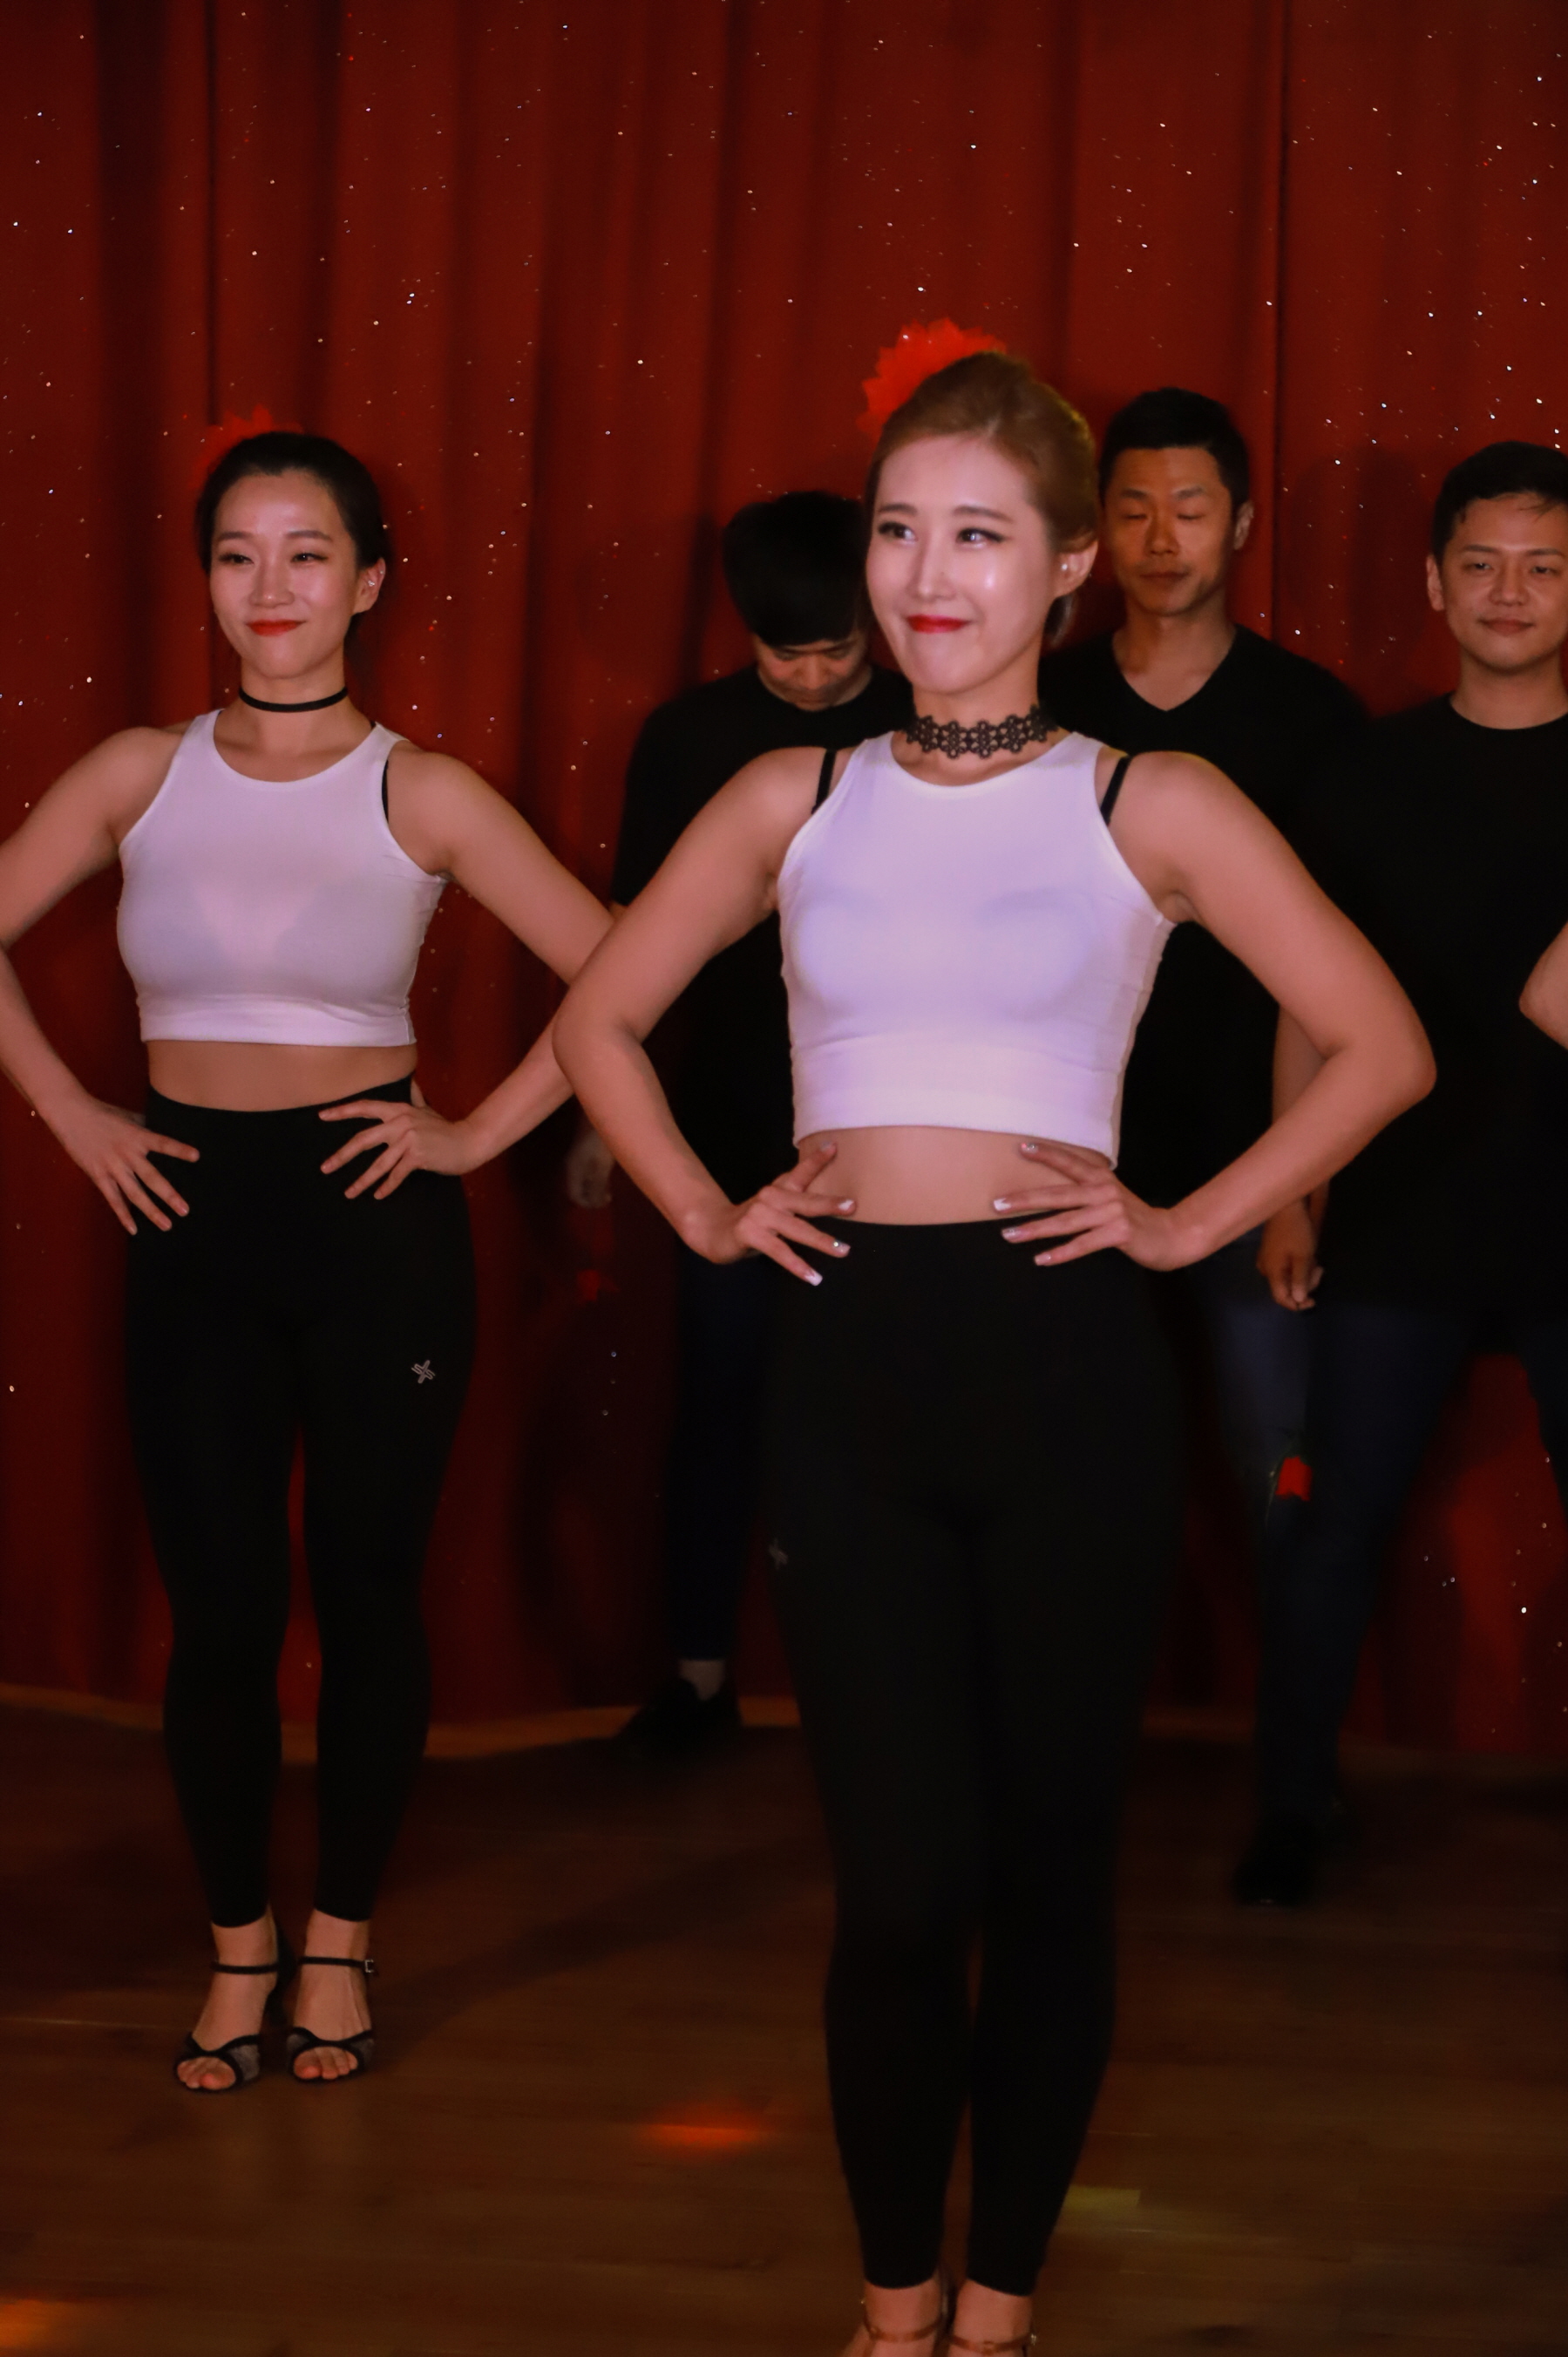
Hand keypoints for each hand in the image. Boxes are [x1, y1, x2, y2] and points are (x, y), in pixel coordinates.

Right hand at [47, 1093, 198, 1236]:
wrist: (71, 1113)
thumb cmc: (102, 1113)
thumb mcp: (128, 1117)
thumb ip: (145, 1129)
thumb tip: (162, 1137)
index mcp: (137, 1136)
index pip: (162, 1143)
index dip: (178, 1149)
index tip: (196, 1156)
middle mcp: (127, 1153)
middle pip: (151, 1177)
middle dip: (169, 1195)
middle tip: (185, 1210)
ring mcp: (112, 1166)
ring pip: (134, 1193)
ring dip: (151, 1210)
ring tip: (167, 1225)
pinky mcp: (98, 1175)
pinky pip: (113, 1199)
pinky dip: (123, 1215)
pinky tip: (133, 1229)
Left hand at [319, 1080, 480, 1199]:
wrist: (469, 1140)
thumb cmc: (446, 1128)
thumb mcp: (427, 1110)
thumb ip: (415, 1097)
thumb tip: (412, 1082)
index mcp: (398, 1110)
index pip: (365, 1107)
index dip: (342, 1111)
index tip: (322, 1116)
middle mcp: (400, 1122)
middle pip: (363, 1139)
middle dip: (342, 1156)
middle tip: (325, 1168)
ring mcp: (409, 1139)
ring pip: (379, 1163)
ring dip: (362, 1181)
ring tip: (349, 1193)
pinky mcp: (418, 1155)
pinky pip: (397, 1174)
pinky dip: (387, 1187)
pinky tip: (378, 1195)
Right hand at [564, 1123, 614, 1209]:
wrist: (603, 1108)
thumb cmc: (602, 1138)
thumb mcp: (601, 1165)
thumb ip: (597, 1185)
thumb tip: (595, 1203)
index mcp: (572, 1169)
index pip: (575, 1195)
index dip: (589, 1204)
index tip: (605, 1204)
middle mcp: (572, 1163)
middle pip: (578, 1187)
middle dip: (592, 1196)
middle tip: (609, 1198)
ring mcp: (578, 1154)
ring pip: (584, 1177)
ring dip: (596, 1185)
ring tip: (611, 1187)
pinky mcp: (586, 1145)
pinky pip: (589, 1167)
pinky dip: (598, 1174)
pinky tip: (610, 1171)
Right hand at [684, 1142, 855, 1284]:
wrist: (712, 1230)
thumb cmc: (752, 1220)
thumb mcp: (774, 1205)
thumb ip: (795, 1195)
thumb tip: (823, 1190)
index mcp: (778, 1191)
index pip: (800, 1173)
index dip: (816, 1160)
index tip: (834, 1147)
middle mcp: (770, 1199)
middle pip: (804, 1202)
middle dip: (829, 1204)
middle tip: (852, 1206)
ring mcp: (759, 1216)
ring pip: (796, 1229)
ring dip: (821, 1241)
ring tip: (843, 1250)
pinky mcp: (750, 1235)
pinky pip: (779, 1252)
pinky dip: (797, 1265)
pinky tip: (812, 1277)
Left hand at [993, 1140, 1191, 1269]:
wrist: (1170, 1234)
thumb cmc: (1133, 1217)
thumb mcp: (1111, 1196)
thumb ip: (1088, 1190)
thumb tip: (1050, 1193)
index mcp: (1101, 1178)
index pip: (1069, 1162)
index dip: (1046, 1154)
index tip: (1020, 1148)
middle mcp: (1104, 1191)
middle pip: (1057, 1194)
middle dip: (1025, 1199)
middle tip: (998, 1204)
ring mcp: (1111, 1212)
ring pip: (1065, 1221)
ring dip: (1034, 1229)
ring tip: (1010, 1235)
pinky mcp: (1118, 1233)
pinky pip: (1082, 1244)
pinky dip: (1060, 1253)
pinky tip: (1041, 1259)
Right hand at [1258, 1199, 1321, 1309]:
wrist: (1286, 1206)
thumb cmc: (1296, 1231)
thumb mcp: (1303, 1257)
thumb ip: (1300, 1280)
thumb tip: (1298, 1300)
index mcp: (1272, 1271)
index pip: (1281, 1297)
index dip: (1296, 1304)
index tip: (1313, 1301)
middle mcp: (1265, 1268)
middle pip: (1285, 1287)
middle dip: (1305, 1283)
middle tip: (1320, 1270)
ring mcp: (1267, 1259)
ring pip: (1287, 1276)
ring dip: (1303, 1273)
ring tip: (1316, 1260)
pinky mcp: (1271, 1251)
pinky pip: (1285, 1266)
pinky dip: (1297, 1266)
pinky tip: (1307, 1256)